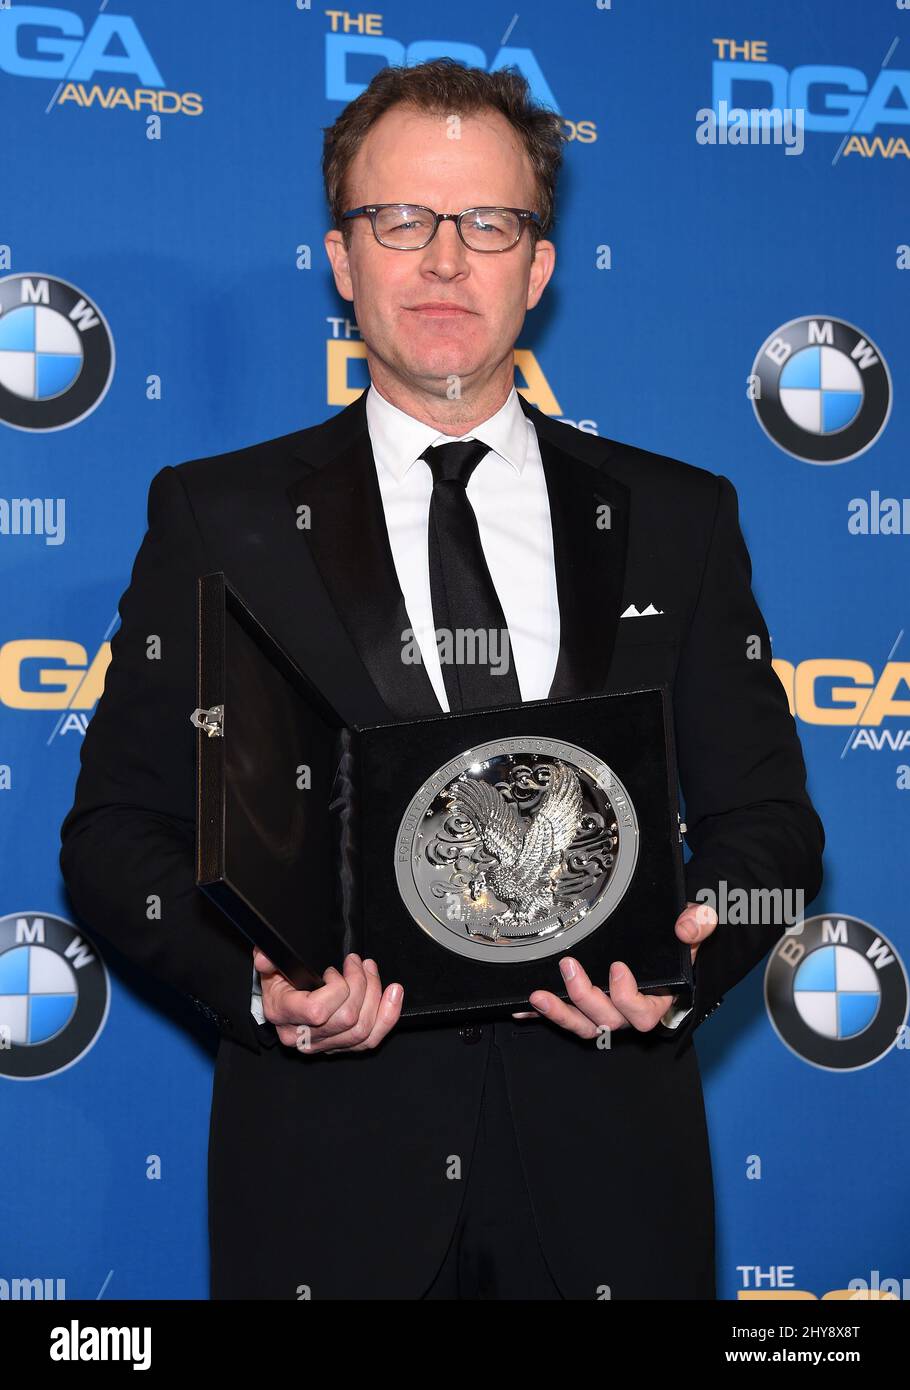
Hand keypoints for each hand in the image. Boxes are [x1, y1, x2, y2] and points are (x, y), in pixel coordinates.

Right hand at [254, 949, 403, 1053]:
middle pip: (347, 1020)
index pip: (317, 1011)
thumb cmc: (278, 983)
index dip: (336, 989)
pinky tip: (394, 994)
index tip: (334, 971)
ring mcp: (323, 1046)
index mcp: (283, 1015)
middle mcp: (302, 1036)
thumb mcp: (268, 967)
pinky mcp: (340, 1047)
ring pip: (362, 1031)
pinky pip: (370, 1040)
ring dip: (375, 995)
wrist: (279, 1005)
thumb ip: (266, 958)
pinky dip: (387, 1016)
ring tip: (372, 971)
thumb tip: (264, 956)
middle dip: (362, 985)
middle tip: (359, 963)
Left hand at [511, 901, 718, 1037]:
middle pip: (606, 1021)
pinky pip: (563, 1016)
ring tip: (538, 996)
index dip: (627, 996)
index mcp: (656, 1000)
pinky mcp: (583, 1007)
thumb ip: (696, 925)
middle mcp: (627, 1012)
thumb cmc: (673, 942)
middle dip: (584, 996)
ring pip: (582, 1025)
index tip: (617, 968)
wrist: (660, 942)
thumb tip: (691, 924)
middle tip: (569, 967)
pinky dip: (541, 1014)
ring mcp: (604, 1012)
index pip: (642, 1014)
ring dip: (558, 1013)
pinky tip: (521, 1006)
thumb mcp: (690, 929)